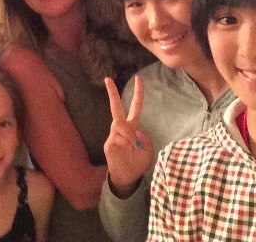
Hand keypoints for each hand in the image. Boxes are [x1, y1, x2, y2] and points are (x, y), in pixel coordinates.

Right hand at [103, 76, 154, 196]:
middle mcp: (122, 128)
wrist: (127, 177)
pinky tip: (129, 149)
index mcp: (133, 127)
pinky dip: (126, 142)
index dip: (137, 93)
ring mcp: (114, 135)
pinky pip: (117, 137)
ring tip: (135, 146)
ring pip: (119, 125)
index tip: (138, 79)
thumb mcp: (148, 150)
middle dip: (112, 93)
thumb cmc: (137, 163)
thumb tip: (135, 130)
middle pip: (116, 108)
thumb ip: (145, 138)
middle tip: (108, 79)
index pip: (135, 107)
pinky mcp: (109, 143)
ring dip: (129, 134)